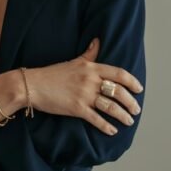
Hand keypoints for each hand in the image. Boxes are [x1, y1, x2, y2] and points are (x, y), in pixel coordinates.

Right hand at [25, 38, 143, 135]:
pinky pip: (96, 119)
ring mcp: (84, 95)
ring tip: (128, 121)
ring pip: (110, 106)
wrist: (32, 85)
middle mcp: (90, 81)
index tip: (139, 89)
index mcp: (91, 68)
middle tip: (136, 110)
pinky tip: (113, 131)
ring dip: (122, 115)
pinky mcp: (76, 109)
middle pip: (118, 91)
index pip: (119, 74)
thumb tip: (98, 40)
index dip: (132, 82)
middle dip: (130, 102)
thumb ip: (89, 53)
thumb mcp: (74, 61)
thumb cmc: (52, 73)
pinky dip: (106, 126)